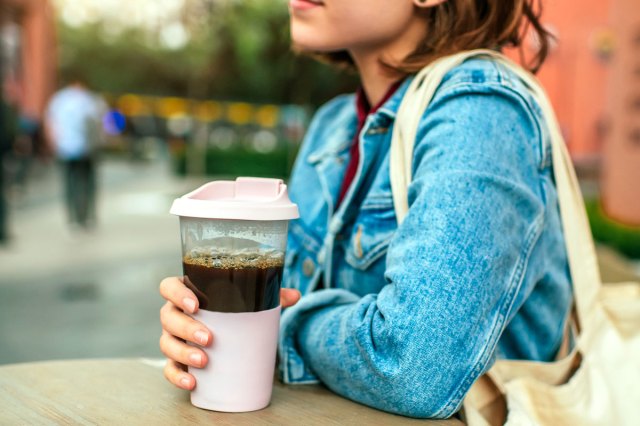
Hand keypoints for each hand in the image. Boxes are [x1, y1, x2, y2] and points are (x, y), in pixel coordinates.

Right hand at [159, 276, 300, 389]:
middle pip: (168, 317)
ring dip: (182, 352)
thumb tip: (295, 296)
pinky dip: (177, 376)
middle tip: (209, 338)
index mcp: (187, 292)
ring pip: (167, 343)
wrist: (227, 336)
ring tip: (204, 360)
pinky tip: (192, 381)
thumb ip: (270, 296)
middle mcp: (174, 313)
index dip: (177, 294)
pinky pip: (168, 368)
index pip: (168, 287)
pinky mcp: (174, 360)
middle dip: (187, 328)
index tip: (195, 304)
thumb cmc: (233, 312)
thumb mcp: (249, 302)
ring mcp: (172, 337)